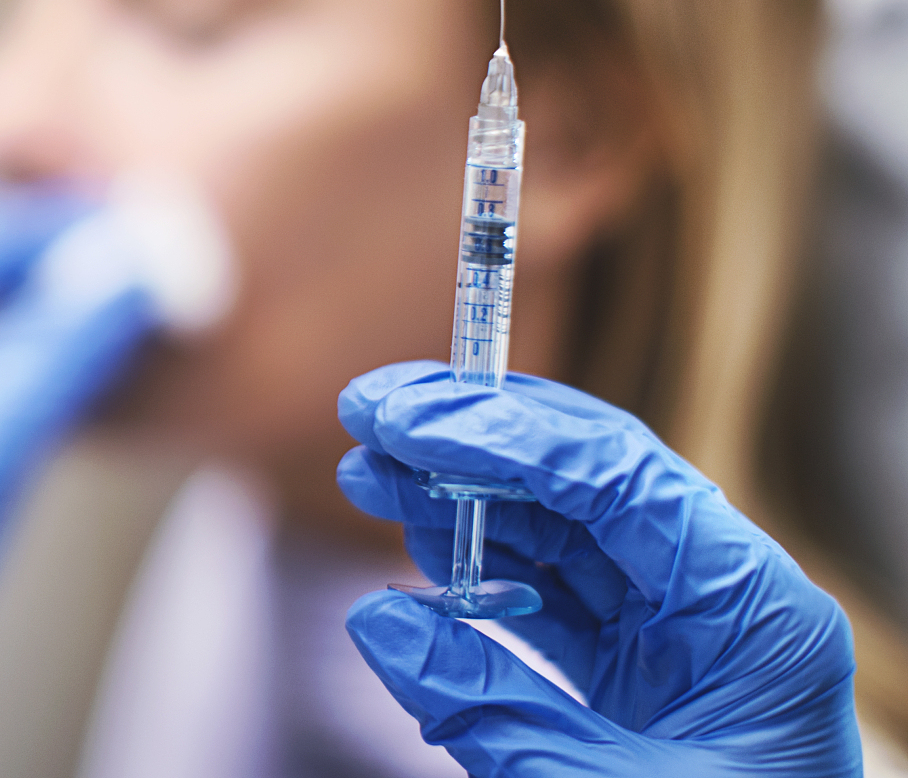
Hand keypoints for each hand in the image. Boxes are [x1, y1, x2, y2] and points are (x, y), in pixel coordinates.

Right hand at [335, 361, 861, 776]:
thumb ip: (485, 705)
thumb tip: (377, 619)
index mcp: (751, 612)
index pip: (618, 476)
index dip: (499, 435)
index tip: (401, 417)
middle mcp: (718, 600)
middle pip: (587, 480)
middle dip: (472, 444)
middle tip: (370, 415)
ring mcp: (679, 634)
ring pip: (562, 530)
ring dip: (462, 498)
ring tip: (370, 474)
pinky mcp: (641, 670)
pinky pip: (554, 597)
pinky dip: (479, 574)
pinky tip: (415, 557)